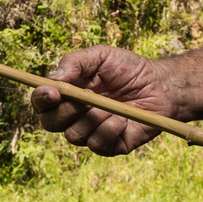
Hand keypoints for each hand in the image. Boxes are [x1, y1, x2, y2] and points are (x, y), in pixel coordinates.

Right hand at [29, 45, 174, 155]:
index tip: (52, 92)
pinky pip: (96, 144)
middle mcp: (75, 115)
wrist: (162, 86)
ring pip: (73, 135)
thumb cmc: (130, 69)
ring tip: (114, 106)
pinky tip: (124, 119)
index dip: (41, 99)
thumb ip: (74, 62)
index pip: (42, 102)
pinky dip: (110, 129)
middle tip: (86, 98)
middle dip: (65, 111)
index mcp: (68, 93)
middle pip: (50, 123)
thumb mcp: (102, 56)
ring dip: (93, 118)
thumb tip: (54, 78)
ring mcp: (91, 132)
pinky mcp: (109, 146)